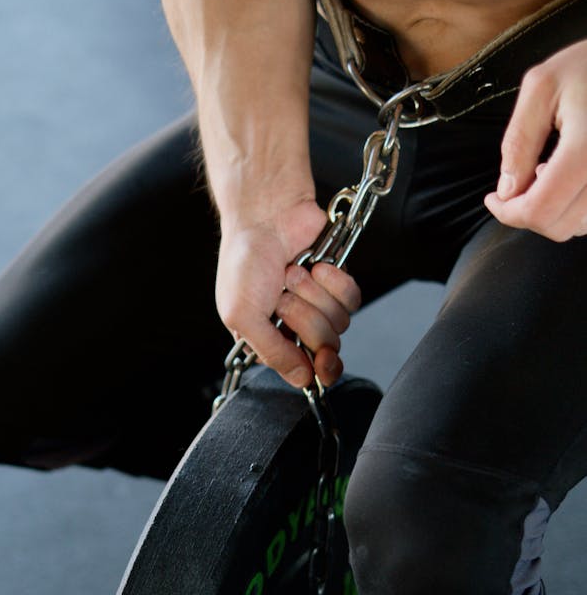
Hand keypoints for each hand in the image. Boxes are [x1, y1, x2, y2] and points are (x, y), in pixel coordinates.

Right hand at [215, 197, 361, 388]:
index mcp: (269, 340)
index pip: (303, 371)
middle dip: (305, 319)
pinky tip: (315, 267)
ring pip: (340, 323)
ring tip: (293, 275)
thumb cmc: (245, 259)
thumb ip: (272, 353)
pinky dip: (334, 282)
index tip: (320, 361)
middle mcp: (295, 327)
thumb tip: (302, 380)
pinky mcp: (336, 283)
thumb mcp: (243, 316)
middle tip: (283, 298)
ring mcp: (318, 304)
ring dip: (314, 295)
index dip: (317, 369)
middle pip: (325, 347)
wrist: (267, 214)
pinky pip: (351, 298)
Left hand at [484, 39, 586, 240]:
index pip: (541, 209)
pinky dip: (575, 209)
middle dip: (528, 213)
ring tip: (549, 170)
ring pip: (580, 228)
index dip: (508, 213)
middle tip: (519, 182)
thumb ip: (519, 141)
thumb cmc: (586, 65)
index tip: (493, 197)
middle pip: (560, 226)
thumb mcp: (541, 88)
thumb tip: (507, 192)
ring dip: (554, 212)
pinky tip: (570, 176)